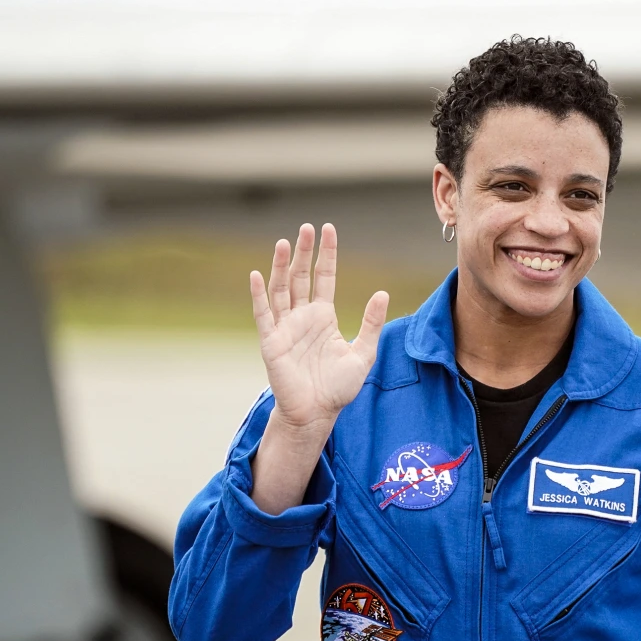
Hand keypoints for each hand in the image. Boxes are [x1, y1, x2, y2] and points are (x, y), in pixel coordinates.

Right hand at [250, 223, 388, 435]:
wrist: (317, 413)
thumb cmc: (338, 387)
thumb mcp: (363, 353)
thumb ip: (371, 323)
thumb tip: (383, 293)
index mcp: (323, 316)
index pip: (323, 277)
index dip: (326, 254)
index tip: (328, 230)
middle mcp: (302, 317)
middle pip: (300, 276)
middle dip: (303, 252)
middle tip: (306, 227)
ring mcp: (285, 327)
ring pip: (281, 289)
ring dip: (280, 266)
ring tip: (284, 242)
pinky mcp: (271, 341)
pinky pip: (263, 314)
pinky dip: (259, 295)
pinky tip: (257, 275)